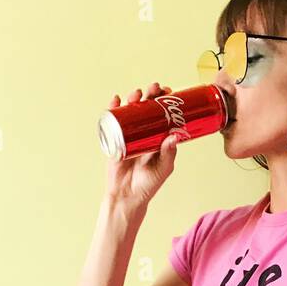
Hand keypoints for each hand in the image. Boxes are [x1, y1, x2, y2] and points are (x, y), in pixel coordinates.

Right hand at [104, 81, 184, 209]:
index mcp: (157, 136)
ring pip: (130, 111)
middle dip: (150, 94)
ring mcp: (128, 134)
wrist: (127, 196)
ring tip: (136, 95)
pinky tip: (116, 100)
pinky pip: (112, 120)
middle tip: (154, 89)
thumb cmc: (148, 184)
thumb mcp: (163, 168)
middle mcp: (143, 132)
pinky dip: (113, 108)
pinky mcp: (114, 139)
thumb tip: (173, 136)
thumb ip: (169, 154)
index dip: (164, 100)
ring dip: (133, 98)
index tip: (168, 92)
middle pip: (146, 107)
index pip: (162, 112)